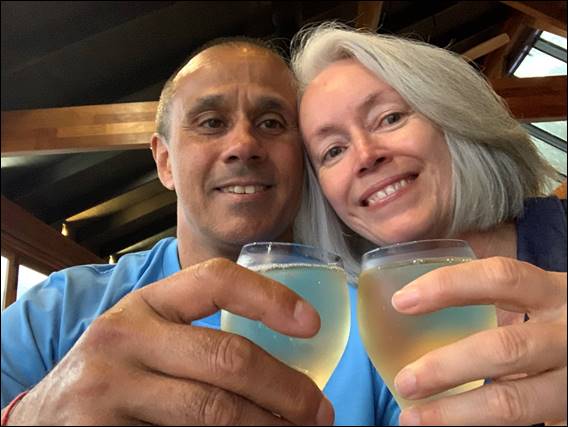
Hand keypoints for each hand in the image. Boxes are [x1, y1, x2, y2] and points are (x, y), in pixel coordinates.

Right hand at [6, 258, 333, 424]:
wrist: (42, 418)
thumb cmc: (115, 372)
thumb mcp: (148, 336)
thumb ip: (198, 336)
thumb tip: (285, 362)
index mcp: (145, 303)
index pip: (215, 280)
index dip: (270, 298)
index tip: (311, 324)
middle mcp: (124, 338)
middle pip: (226, 357)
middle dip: (286, 389)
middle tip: (319, 411)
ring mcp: (109, 390)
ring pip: (213, 411)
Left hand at [391, 257, 566, 425]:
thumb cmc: (554, 324)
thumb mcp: (536, 302)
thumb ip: (491, 301)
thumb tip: (411, 305)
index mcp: (554, 292)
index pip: (501, 277)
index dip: (448, 285)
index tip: (401, 301)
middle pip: (505, 348)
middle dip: (446, 367)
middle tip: (405, 381)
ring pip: (514, 402)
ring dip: (456, 412)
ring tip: (413, 418)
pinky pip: (526, 425)